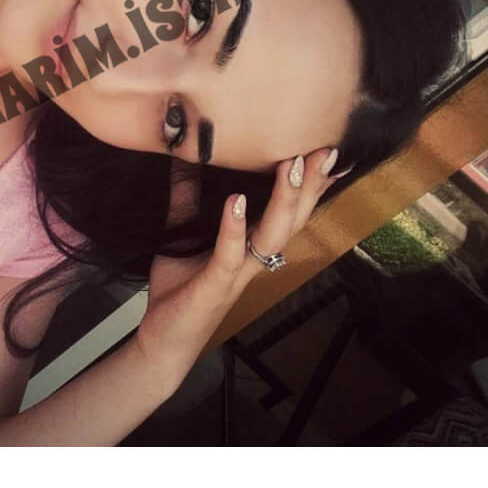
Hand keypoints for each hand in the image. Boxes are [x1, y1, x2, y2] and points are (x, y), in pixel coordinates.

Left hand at [135, 146, 340, 371]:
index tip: (324, 149)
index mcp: (251, 245)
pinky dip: (234, 228)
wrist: (162, 339)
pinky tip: (236, 202)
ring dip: (284, 200)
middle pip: (293, 219)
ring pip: (272, 235)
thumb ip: (185, 197)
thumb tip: (184, 154)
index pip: (287, 210)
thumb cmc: (179, 290)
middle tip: (325, 150)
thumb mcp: (181, 232)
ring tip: (291, 165)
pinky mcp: (215, 286)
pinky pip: (229, 255)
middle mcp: (253, 259)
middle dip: (310, 185)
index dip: (308, 184)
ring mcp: (237, 274)